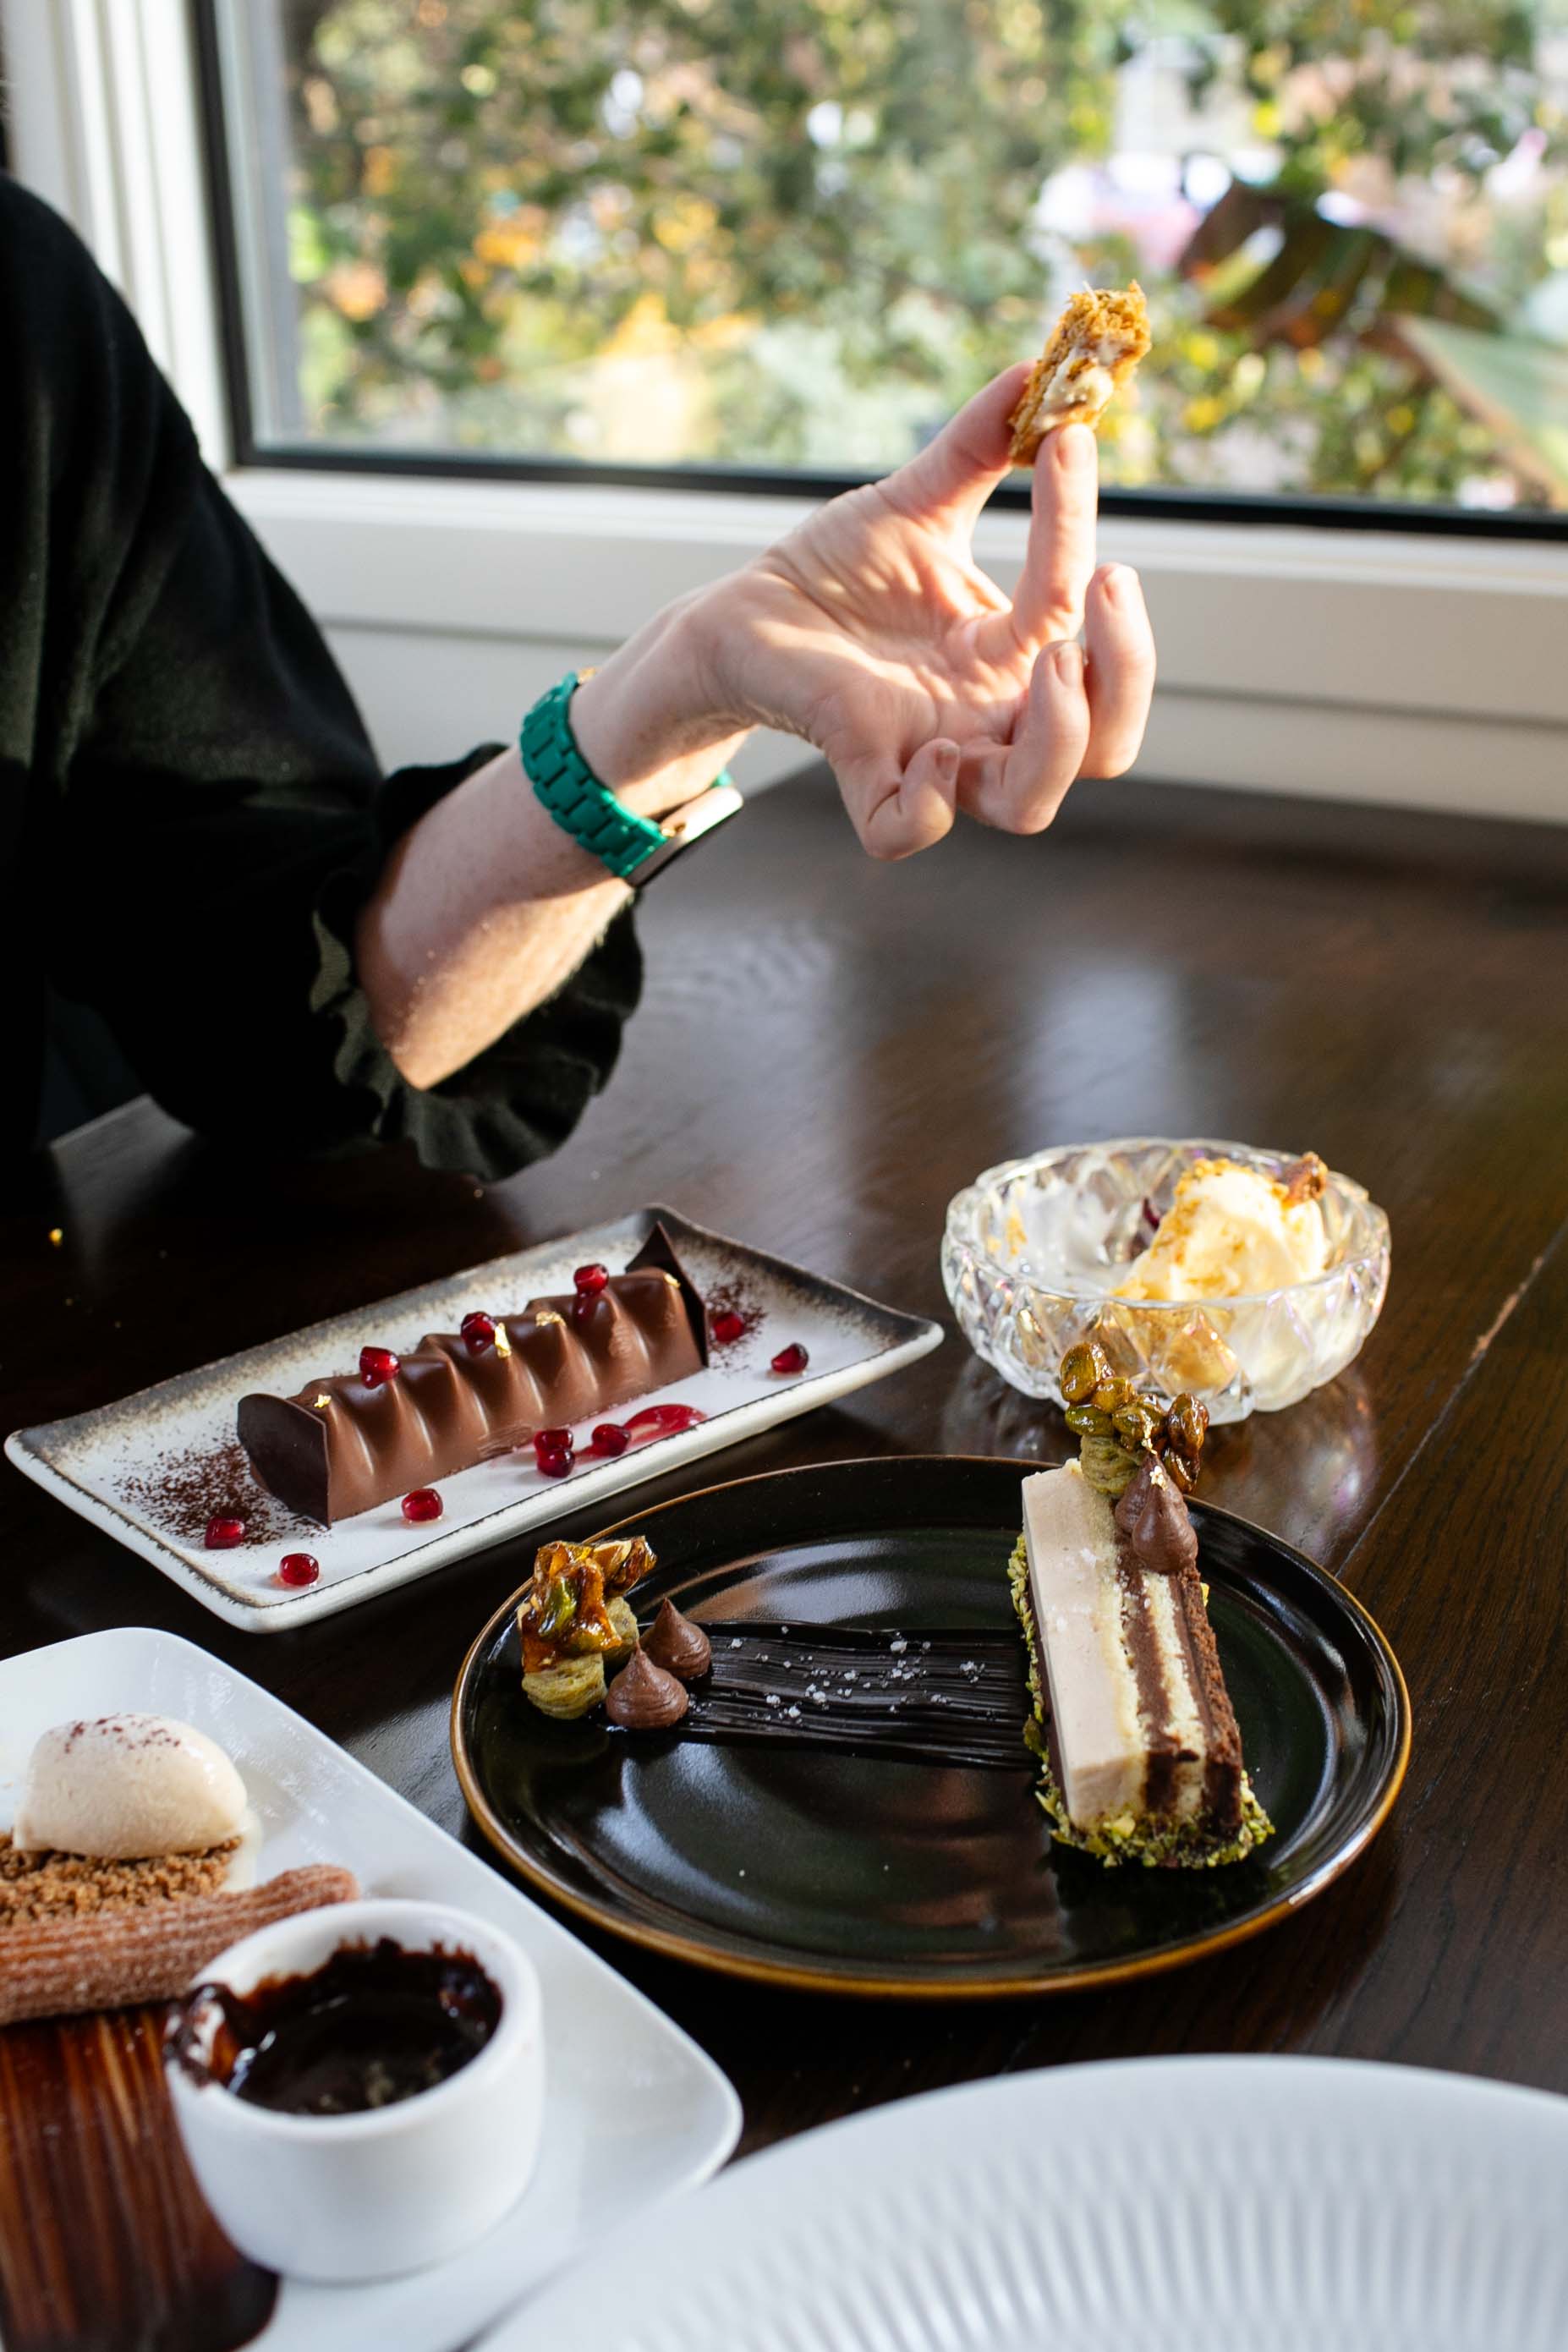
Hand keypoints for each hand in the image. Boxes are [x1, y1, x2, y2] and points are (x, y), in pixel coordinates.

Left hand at [703, 367, 1155, 857]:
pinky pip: (908, 830)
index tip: (1066, 438)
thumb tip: (1039, 370)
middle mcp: (985, 716)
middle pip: (1106, 748)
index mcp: (1010, 658)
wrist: (742, 609)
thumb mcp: (916, 501)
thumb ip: (982, 446)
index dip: (1086, 529)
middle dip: (1125, 675)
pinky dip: (931, 806)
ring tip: (1047, 661)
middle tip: (1100, 586)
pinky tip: (937, 750)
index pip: (1085, 621)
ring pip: (1031, 803)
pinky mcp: (861, 768)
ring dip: (1059, 741)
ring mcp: (928, 753)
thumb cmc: (834, 573)